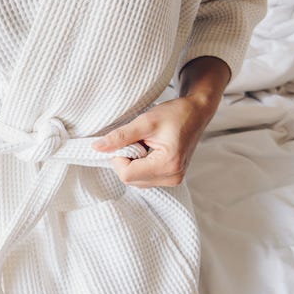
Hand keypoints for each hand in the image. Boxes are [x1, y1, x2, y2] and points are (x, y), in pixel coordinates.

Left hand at [90, 95, 216, 187]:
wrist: (196, 113)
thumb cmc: (175, 114)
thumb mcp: (145, 121)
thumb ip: (120, 136)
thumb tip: (96, 147)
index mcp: (168, 165)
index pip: (127, 174)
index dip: (118, 159)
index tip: (125, 142)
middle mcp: (172, 177)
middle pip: (130, 180)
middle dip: (126, 161)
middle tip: (136, 141)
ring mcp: (173, 180)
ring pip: (136, 181)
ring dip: (132, 163)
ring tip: (144, 144)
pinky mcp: (171, 178)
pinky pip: (144, 178)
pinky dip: (140, 166)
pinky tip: (148, 151)